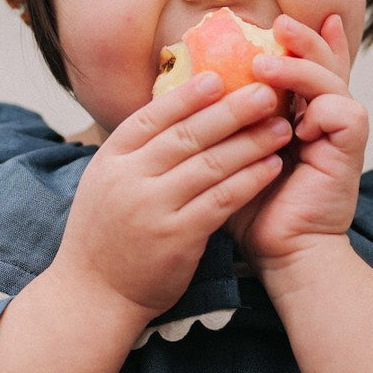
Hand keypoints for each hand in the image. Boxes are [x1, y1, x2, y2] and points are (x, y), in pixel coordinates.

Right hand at [51, 72, 292, 322]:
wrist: (93, 295)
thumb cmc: (107, 234)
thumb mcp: (108, 182)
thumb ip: (138, 152)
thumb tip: (177, 108)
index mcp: (111, 158)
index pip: (152, 116)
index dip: (188, 95)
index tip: (220, 77)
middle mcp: (129, 179)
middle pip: (186, 135)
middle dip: (230, 111)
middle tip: (265, 92)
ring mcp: (152, 208)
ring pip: (210, 165)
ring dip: (250, 143)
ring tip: (280, 127)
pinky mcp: (176, 238)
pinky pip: (221, 201)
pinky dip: (249, 180)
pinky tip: (271, 167)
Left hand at [226, 13, 368, 271]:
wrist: (279, 252)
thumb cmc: (250, 205)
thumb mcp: (229, 152)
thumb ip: (222, 120)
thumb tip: (186, 85)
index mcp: (301, 113)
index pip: (306, 66)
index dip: (303, 40)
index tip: (282, 16)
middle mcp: (325, 116)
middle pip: (324, 62)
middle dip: (304, 38)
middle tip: (279, 23)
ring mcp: (340, 132)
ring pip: (332, 80)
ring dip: (300, 68)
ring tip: (264, 65)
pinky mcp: (350, 151)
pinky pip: (345, 112)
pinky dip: (320, 105)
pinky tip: (295, 114)